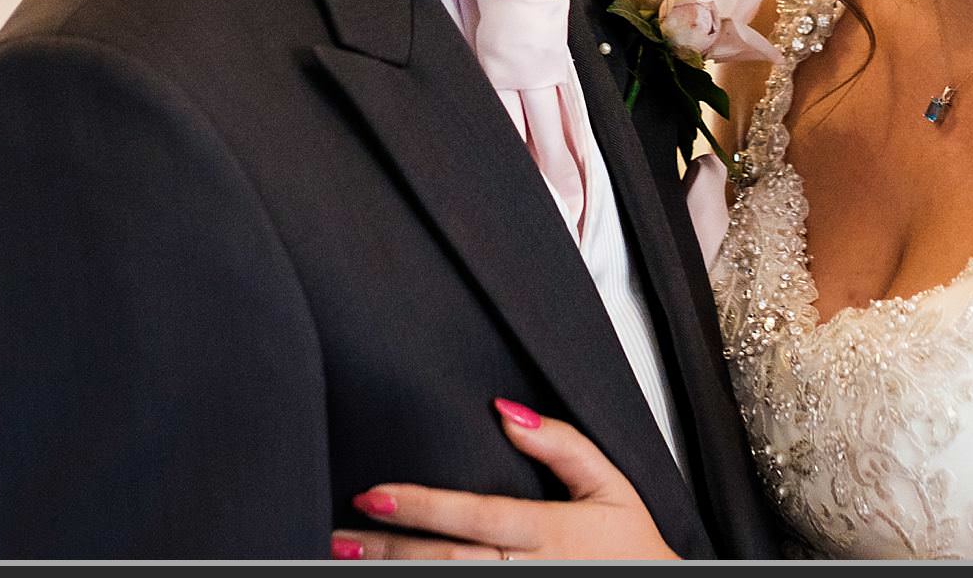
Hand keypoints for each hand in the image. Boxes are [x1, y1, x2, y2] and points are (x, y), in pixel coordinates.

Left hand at [330, 398, 677, 560]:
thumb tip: (506, 411)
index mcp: (553, 531)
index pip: (477, 515)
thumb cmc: (632, 544)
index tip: (375, 495)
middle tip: (341, 535)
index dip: (423, 507)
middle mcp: (534, 569)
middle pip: (450, 560)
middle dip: (391, 549)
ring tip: (345, 558)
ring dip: (396, 573)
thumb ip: (563, 445)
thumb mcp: (611, 485)